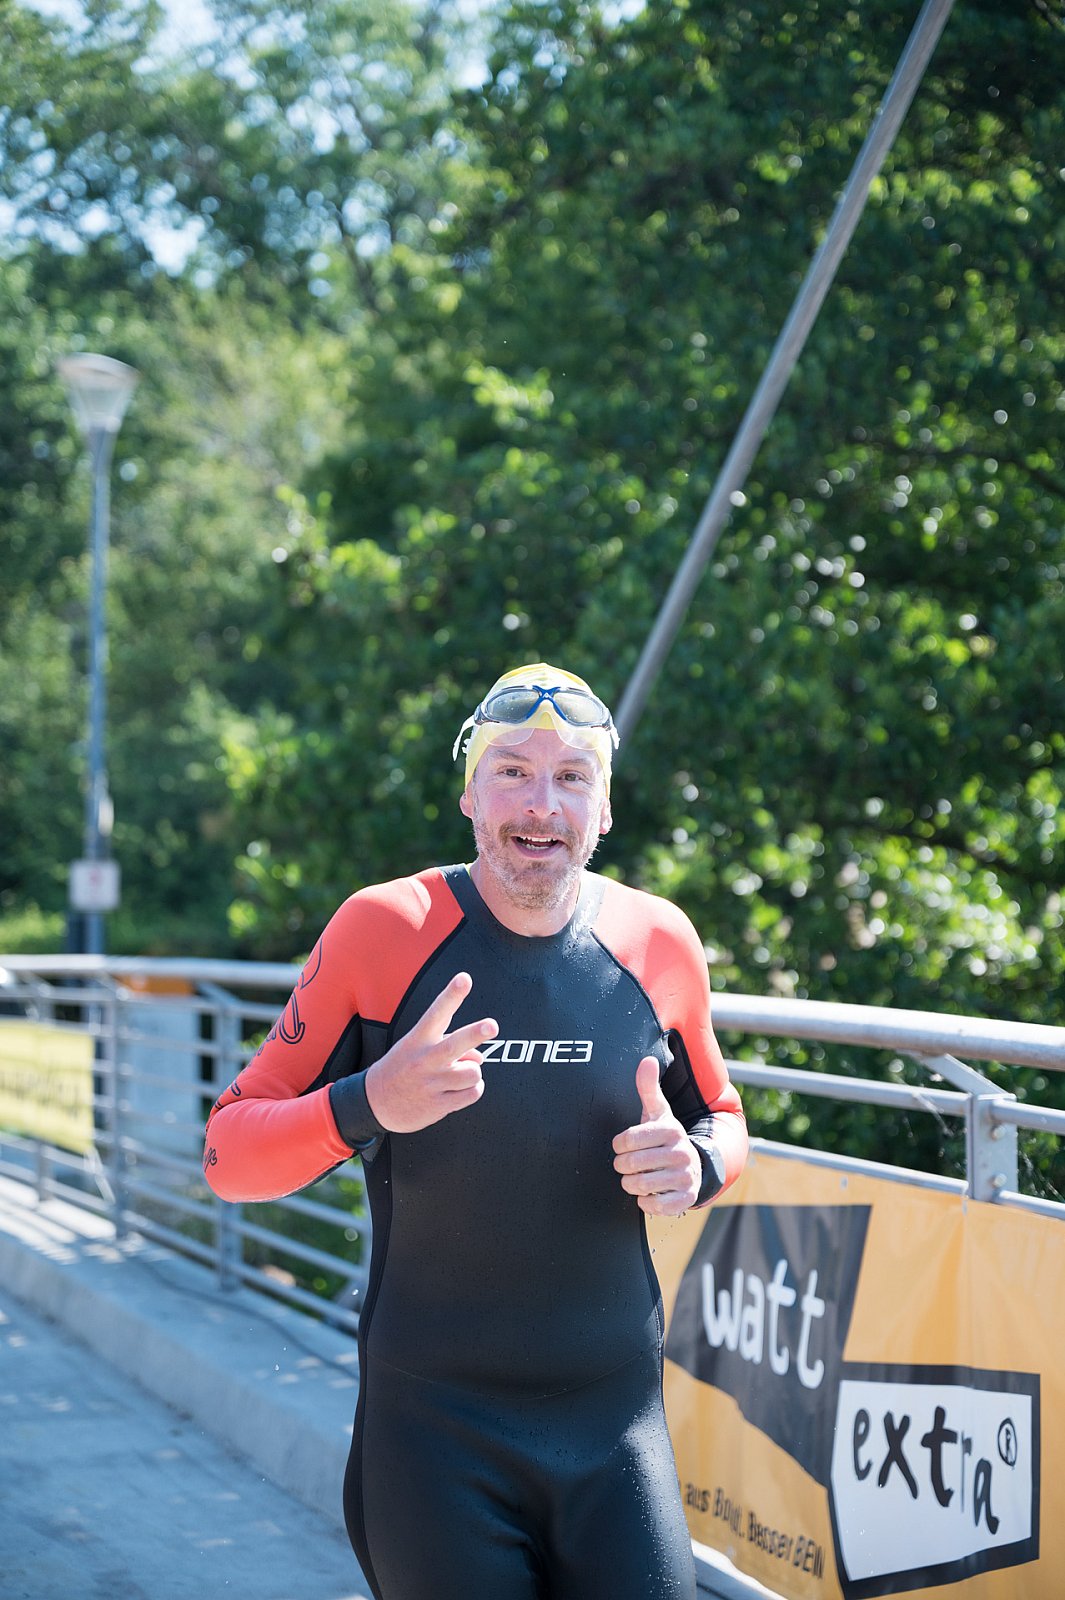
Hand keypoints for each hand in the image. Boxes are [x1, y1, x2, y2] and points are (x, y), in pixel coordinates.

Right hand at [364, 972, 496, 1132]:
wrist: (375, 1102)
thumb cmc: (404, 1067)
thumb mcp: (419, 1047)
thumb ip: (451, 1043)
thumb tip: (480, 1058)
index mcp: (419, 1038)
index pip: (438, 1011)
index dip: (452, 994)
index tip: (464, 978)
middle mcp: (425, 1059)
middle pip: (456, 1044)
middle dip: (476, 1033)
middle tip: (492, 1026)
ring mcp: (432, 1083)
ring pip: (473, 1072)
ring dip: (473, 1072)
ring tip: (458, 1075)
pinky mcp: (438, 1105)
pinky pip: (472, 1093)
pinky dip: (473, 1090)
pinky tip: (459, 1090)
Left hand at [612, 1056, 701, 1215]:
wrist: (692, 1166)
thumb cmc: (665, 1138)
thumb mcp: (657, 1113)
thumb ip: (648, 1088)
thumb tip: (647, 1060)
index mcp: (672, 1130)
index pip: (628, 1139)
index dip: (619, 1145)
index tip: (623, 1145)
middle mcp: (682, 1152)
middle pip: (631, 1164)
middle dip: (623, 1166)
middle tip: (628, 1164)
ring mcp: (686, 1177)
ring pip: (640, 1185)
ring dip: (632, 1184)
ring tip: (638, 1177)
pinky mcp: (686, 1199)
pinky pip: (654, 1206)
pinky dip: (645, 1202)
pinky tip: (650, 1193)